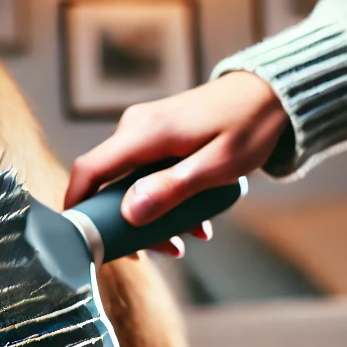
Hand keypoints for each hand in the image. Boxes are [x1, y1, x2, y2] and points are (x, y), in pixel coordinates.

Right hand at [65, 72, 289, 255]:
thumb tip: (129, 212)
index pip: (89, 170)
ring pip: (128, 183)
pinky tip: (193, 220)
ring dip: (150, 216)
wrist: (270, 93)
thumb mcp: (217, 166)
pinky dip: (161, 199)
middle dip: (125, 223)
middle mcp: (135, 128)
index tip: (76, 237)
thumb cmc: (250, 127)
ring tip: (184, 242)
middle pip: (108, 184)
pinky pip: (144, 173)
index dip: (76, 205)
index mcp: (144, 133)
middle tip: (153, 253)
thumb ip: (172, 188)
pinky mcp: (155, 136)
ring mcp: (143, 131)